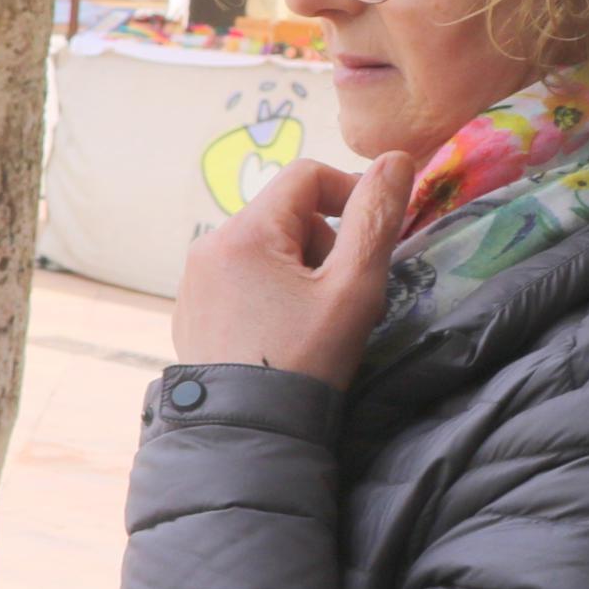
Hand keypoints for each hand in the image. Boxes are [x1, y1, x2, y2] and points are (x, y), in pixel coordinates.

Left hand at [170, 151, 414, 388]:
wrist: (247, 430)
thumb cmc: (306, 358)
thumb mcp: (353, 287)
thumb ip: (376, 218)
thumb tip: (396, 159)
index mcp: (243, 232)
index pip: (306, 176)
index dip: (350, 193)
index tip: (372, 236)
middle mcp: (208, 246)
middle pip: (285, 211)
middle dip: (324, 240)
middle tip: (338, 292)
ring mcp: (194, 279)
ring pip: (265, 245)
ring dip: (300, 267)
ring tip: (311, 317)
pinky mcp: (191, 308)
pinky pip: (241, 276)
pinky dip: (271, 289)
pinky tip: (281, 332)